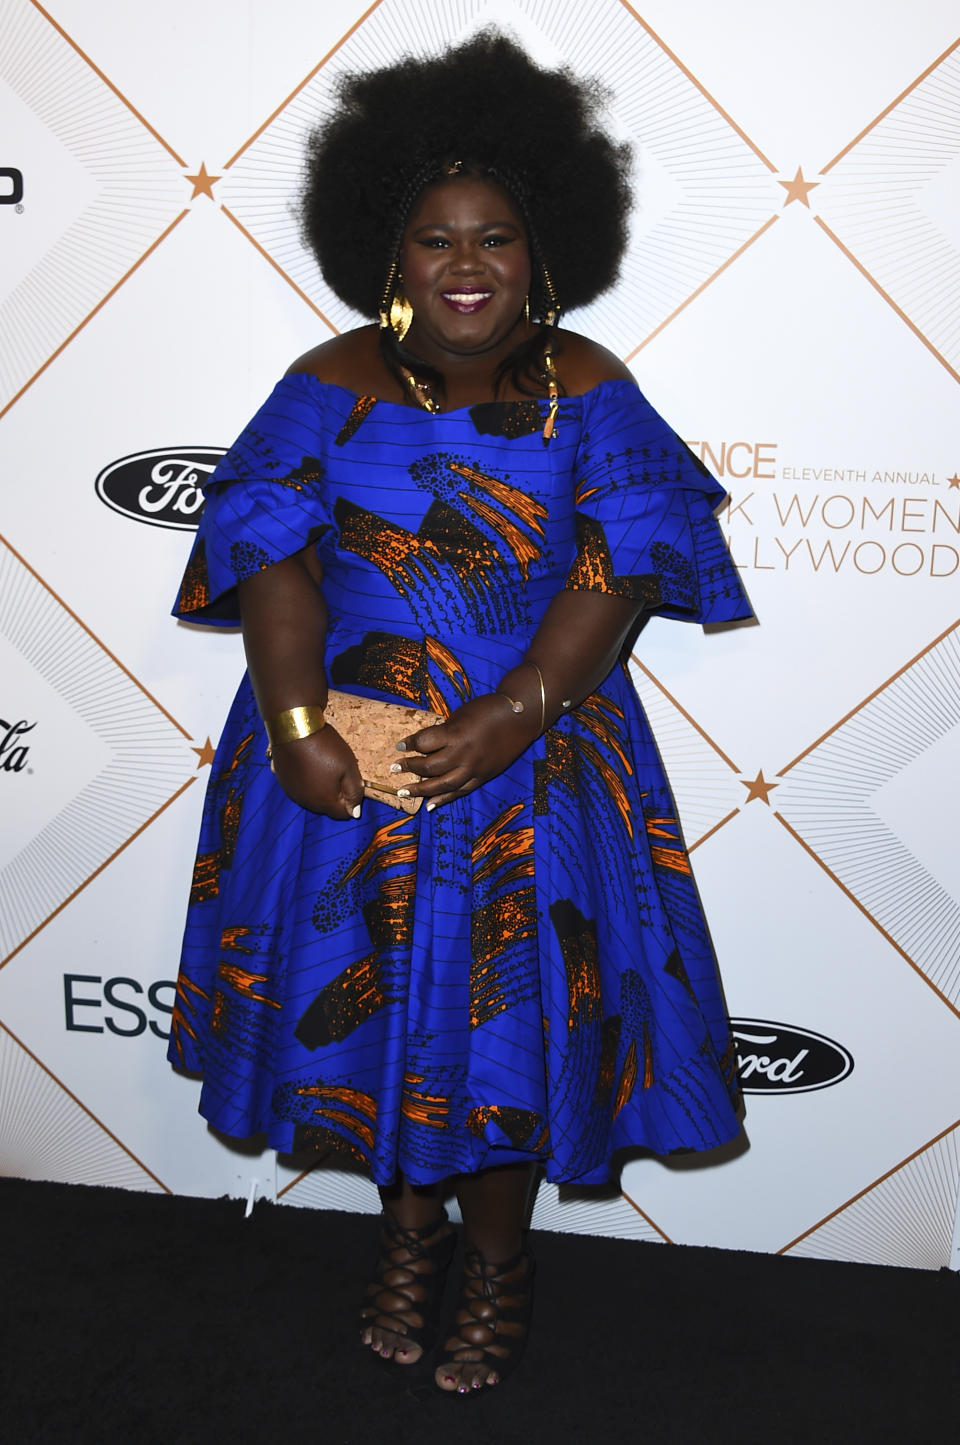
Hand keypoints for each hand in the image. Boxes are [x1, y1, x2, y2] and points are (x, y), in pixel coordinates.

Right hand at [269, 724, 363, 819]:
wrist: (294, 728)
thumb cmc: (324, 747)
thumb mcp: (349, 767)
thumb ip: (355, 791)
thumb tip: (355, 812)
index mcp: (324, 801)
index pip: (343, 814)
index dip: (351, 799)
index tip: (350, 780)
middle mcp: (306, 802)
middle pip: (327, 806)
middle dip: (335, 794)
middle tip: (338, 770)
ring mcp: (292, 791)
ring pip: (313, 797)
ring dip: (320, 787)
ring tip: (322, 764)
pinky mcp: (283, 780)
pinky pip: (300, 787)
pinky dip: (306, 780)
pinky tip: (308, 763)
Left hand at [396, 694, 538, 808]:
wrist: (520, 718)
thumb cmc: (488, 710)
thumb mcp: (461, 715)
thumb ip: (445, 732)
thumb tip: (426, 746)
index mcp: (456, 734)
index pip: (424, 742)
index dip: (410, 744)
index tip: (400, 746)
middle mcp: (463, 754)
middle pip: (429, 766)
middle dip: (409, 768)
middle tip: (394, 768)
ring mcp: (474, 768)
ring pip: (442, 785)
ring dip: (420, 789)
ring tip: (403, 791)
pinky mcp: (483, 777)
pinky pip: (460, 792)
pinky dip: (444, 799)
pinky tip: (429, 805)